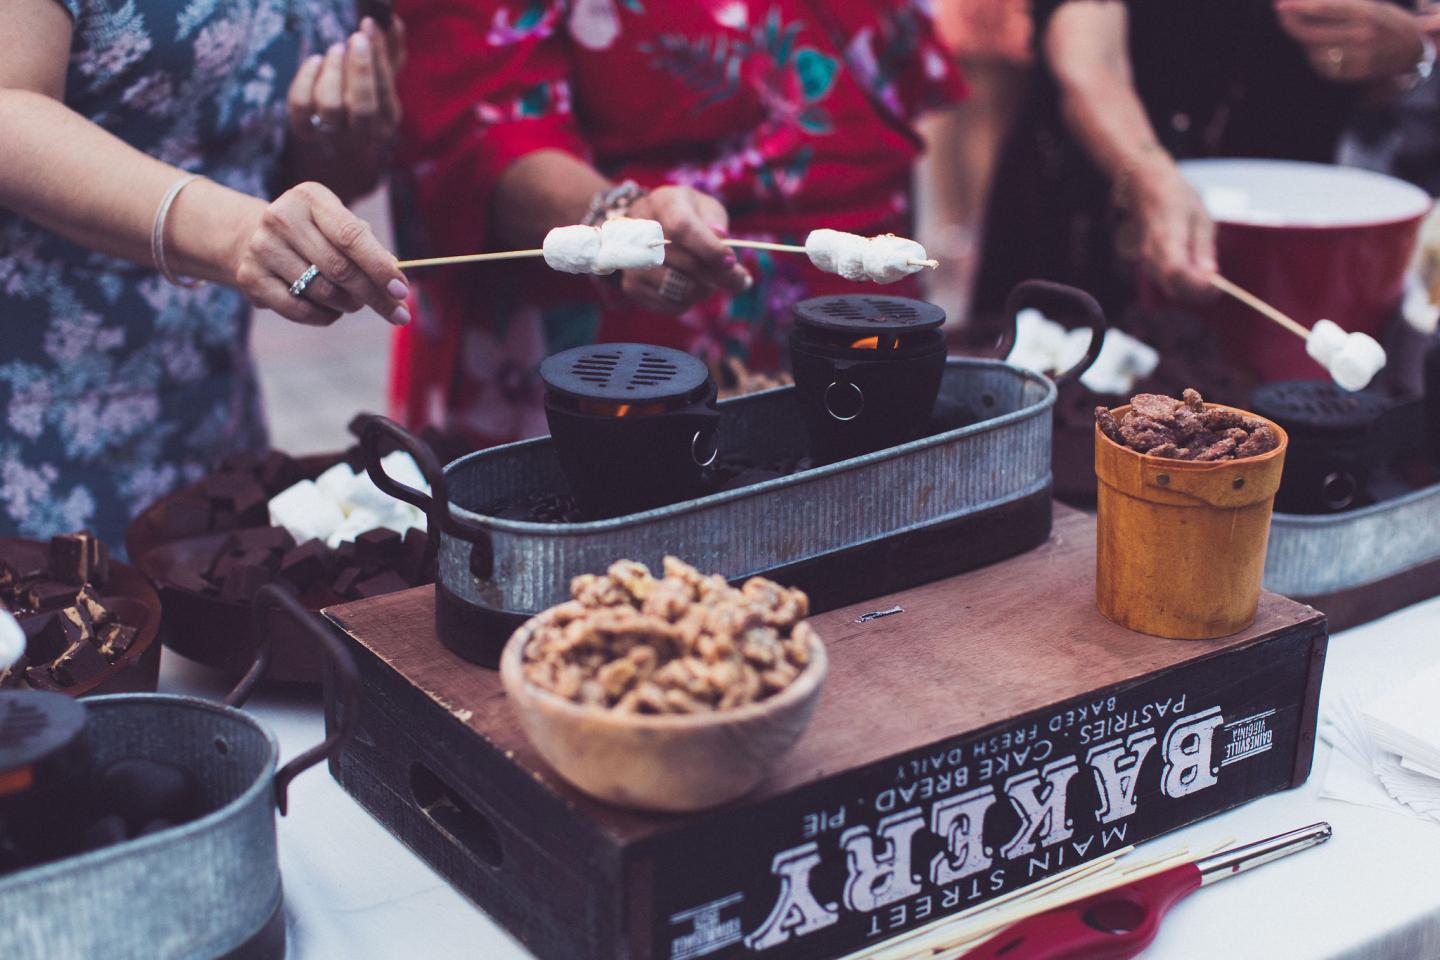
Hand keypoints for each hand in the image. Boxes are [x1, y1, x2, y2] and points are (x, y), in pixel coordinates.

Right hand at [232, 181, 410, 325]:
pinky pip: (300, 311)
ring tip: (355, 302)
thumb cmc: (312, 233)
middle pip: (339, 269)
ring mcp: (262, 248)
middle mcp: (281, 218)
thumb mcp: (337, 225)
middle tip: (397, 314)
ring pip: (323, 292)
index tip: (402, 292)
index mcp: (309, 198)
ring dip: (349, 305)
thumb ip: (368, 248)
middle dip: (374, 295)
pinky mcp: (250, 278)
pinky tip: (332, 310)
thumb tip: (395, 285)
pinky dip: (325, 316)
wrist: (250, 235)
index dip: (380, 267)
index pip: (352, 237)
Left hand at [286, 17, 404, 193]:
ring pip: (330, 106)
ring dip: (333, 72)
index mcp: (387, 121)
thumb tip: (393, 23)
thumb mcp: (381, 74)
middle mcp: (362, 134)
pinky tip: (315, 61)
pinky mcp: (304, 130)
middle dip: (360, 69)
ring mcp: (332, 135)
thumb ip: (390, 50)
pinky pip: (300, 106)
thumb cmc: (363, 95)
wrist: (334, 135)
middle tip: (355, 38)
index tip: (370, 26)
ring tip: (335, 49)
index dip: (378, 58)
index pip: (385, 93)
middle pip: (362, 107)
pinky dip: (305, 79)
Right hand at [620, 186, 752, 313]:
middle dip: (718, 275)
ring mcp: (633, 261)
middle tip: (740, 280)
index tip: (731, 262)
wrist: (653, 226)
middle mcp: (641, 230)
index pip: (682, 228)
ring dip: (704, 290)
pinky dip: (690, 301)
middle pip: (685, 262)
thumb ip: (716, 223)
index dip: (708, 248)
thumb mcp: (706, 209)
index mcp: (663, 203)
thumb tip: (720, 239)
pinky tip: (692, 287)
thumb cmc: (688, 215)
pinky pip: (671, 304)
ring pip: (678, 288)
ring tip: (710, 279)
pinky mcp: (632, 286)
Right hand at [1124, 161, 1217, 300]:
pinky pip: (1167, 283)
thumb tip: (1211, 275)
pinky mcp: (1149, 266)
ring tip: (1210, 277)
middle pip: (1174, 287)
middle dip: (1199, 293)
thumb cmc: (1177, 200)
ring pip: (1171, 289)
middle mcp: (1152, 254)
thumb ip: (1204, 249)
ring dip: (1192, 290)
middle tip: (1220, 285)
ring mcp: (1147, 262)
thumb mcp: (1200, 218)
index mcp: (1166, 238)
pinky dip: (1184, 284)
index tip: (1218, 286)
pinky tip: (1196, 272)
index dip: (1197, 285)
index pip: (1177, 272)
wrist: (1148, 189)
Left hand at [1275, 0, 1424, 82]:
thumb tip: (1306, 4)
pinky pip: (1322, 66)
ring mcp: (1358, 58)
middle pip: (1313, 34)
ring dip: (1304, 41)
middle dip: (1292, 24)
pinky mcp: (1353, 74)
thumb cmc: (1386, 21)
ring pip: (1313, 52)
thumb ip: (1340, 5)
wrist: (1410, 50)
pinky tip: (1316, 47)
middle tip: (1282, 15)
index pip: (1325, 9)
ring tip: (1306, 29)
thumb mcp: (1369, 5)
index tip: (1280, 5)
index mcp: (1367, 13)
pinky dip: (1314, 56)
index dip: (1300, 7)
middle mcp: (1362, 36)